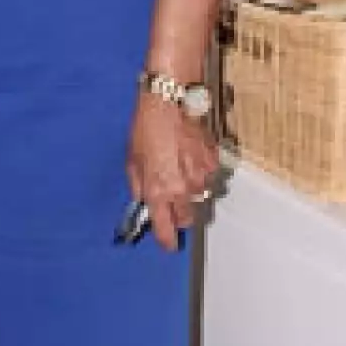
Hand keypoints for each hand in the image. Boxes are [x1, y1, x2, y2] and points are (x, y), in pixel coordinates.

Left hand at [127, 92, 218, 250]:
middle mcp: (182, 189)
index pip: (165, 229)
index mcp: (157, 191)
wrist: (170, 101)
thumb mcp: (132, 160)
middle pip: (187, 219)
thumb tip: (143, 200)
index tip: (168, 244)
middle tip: (171, 203)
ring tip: (180, 172)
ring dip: (191, 192)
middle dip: (179, 215)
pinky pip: (209, 178)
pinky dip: (201, 174)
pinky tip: (190, 158)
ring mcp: (201, 177)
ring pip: (200, 198)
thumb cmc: (147, 127)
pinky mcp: (213, 163)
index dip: (167, 240)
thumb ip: (139, 186)